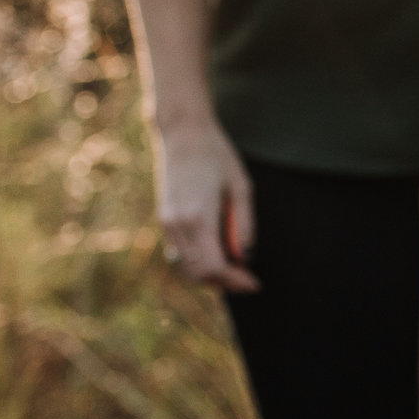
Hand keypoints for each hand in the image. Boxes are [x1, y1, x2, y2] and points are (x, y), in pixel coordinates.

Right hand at [151, 117, 258, 290]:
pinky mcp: (163, 218)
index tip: (254, 284)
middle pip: (199, 273)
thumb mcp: (241, 188)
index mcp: (198, 218)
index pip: (214, 267)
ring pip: (187, 266)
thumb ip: (243, 224)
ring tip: (237, 267)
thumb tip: (246, 256)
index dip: (235, 281)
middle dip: (225, 282)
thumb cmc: (218, 156)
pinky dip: (199, 260)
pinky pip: (180, 252)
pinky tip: (218, 252)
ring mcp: (167, 223)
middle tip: (248, 278)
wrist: (182, 134)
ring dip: (211, 273)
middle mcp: (177, 225)